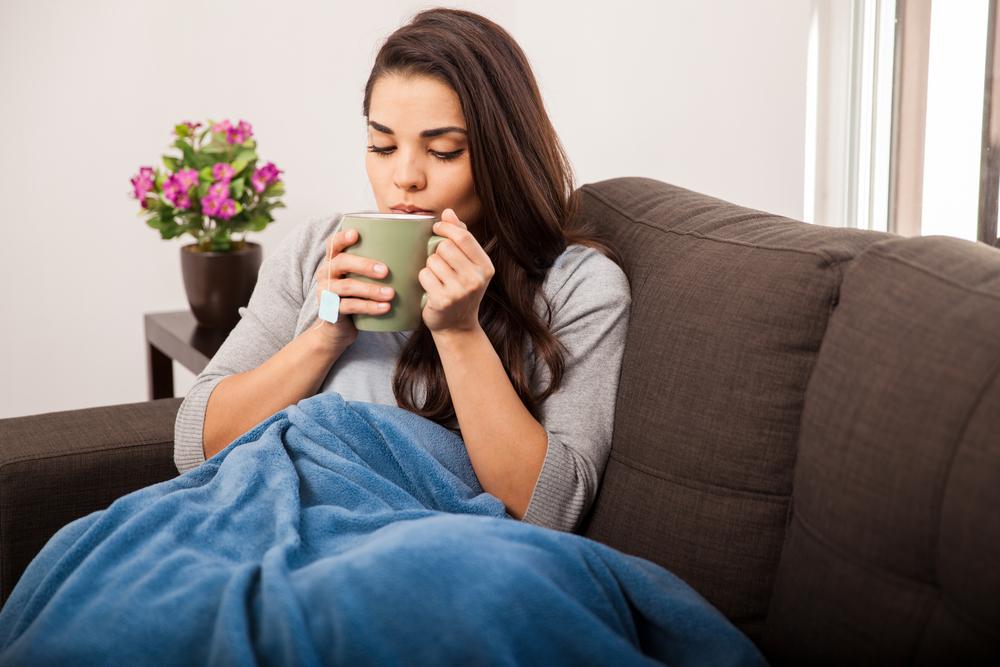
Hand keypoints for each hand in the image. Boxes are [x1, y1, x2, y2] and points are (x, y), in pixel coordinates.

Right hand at [311, 227, 394, 346]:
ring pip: (347, 286)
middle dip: (364, 265)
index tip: (356, 234)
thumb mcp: (361, 279)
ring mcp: (325, 292)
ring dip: (371, 289)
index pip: (333, 244)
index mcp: (333, 261)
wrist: (338, 329)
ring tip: (391, 294)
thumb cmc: (356, 297)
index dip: (342, 237)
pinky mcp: (330, 310)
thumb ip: (374, 266)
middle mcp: (326, 273)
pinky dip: (369, 307)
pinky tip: (385, 307)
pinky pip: (350, 306)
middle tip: (386, 271)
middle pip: (342, 262)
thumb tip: (411, 251)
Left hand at [419, 208, 494, 333]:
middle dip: (437, 252)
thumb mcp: (468, 265)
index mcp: (485, 267)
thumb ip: (460, 237)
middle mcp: (476, 279)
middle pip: (445, 247)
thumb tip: (448, 212)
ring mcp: (460, 291)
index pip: (463, 236)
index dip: (446, 228)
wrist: (456, 326)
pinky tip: (431, 288)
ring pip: (432, 261)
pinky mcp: (443, 300)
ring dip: (430, 267)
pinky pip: (424, 275)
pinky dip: (423, 279)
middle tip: (440, 265)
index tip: (437, 229)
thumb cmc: (460, 290)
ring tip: (437, 279)